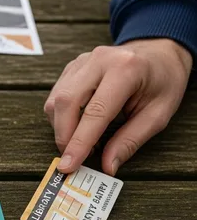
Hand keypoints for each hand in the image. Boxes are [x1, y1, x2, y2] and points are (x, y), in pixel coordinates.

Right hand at [44, 38, 192, 174]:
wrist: (159, 53)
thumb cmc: (162, 83)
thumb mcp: (158, 115)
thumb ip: (130, 141)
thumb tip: (107, 166)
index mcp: (126, 69)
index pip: (95, 112)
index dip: (79, 142)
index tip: (68, 165)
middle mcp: (99, 60)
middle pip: (66, 102)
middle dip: (64, 136)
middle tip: (72, 158)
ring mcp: (82, 61)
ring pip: (56, 100)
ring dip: (61, 128)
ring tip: (82, 141)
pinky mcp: (72, 67)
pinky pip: (56, 96)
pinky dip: (61, 117)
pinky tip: (78, 125)